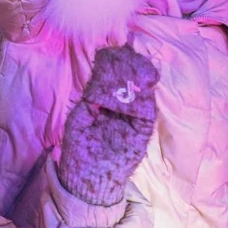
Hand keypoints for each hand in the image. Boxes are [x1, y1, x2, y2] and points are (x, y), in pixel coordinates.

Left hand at [55, 47, 160, 206]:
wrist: (86, 181)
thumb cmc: (80, 150)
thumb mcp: (81, 117)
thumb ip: (94, 95)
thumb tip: (103, 69)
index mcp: (110, 103)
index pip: (118, 76)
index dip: (118, 60)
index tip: (115, 46)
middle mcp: (125, 108)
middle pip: (133, 80)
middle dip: (130, 63)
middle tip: (126, 49)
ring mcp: (135, 120)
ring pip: (143, 92)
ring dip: (139, 76)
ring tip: (134, 65)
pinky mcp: (143, 133)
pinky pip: (147, 112)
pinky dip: (143, 98)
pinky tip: (139, 85)